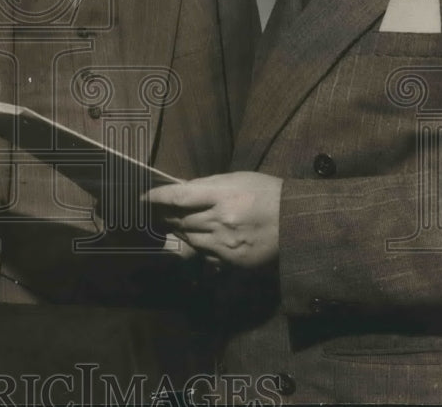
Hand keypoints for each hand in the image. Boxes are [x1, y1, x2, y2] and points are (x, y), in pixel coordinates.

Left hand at [147, 172, 283, 267]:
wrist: (297, 220)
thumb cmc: (266, 193)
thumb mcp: (237, 179)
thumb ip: (207, 185)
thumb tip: (180, 189)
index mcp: (222, 195)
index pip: (178, 197)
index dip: (157, 198)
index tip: (144, 198)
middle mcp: (221, 220)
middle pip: (181, 220)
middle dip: (167, 216)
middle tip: (157, 212)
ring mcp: (226, 243)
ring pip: (189, 239)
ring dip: (180, 231)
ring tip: (178, 223)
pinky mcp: (233, 261)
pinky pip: (205, 254)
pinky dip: (198, 245)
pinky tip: (201, 237)